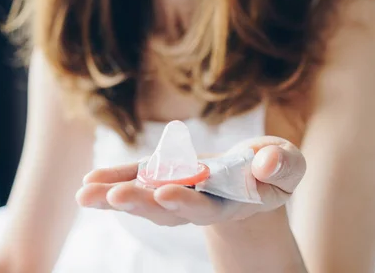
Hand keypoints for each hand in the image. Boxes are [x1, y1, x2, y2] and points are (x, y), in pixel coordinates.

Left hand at [76, 136, 305, 225]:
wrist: (250, 181)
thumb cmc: (272, 170)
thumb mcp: (288, 163)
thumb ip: (282, 164)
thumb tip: (265, 164)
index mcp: (230, 204)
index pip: (206, 208)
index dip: (187, 202)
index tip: (165, 194)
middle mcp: (198, 203)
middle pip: (167, 210)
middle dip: (142, 203)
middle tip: (116, 197)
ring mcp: (177, 191)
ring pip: (144, 198)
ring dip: (115, 196)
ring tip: (86, 194)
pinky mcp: (163, 177)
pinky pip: (136, 179)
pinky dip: (114, 179)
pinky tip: (90, 180)